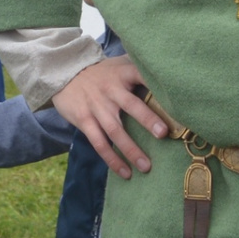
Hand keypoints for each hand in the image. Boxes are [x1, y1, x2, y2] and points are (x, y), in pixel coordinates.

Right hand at [52, 55, 167, 177]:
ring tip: (146, 167)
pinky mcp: (84, 120)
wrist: (65, 73)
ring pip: (115, 131)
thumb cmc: (102, 72)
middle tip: (163, 134)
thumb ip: (140, 68)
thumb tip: (169, 75)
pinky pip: (99, 143)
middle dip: (147, 119)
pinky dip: (112, 159)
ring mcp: (96, 107)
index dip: (156, 84)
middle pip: (131, 105)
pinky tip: (125, 172)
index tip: (173, 97)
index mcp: (122, 74)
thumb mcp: (119, 64)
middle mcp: (110, 90)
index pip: (141, 75)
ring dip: (130, 150)